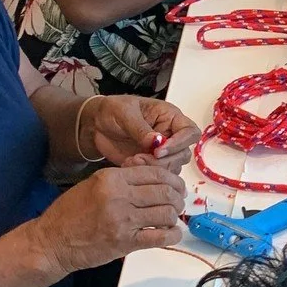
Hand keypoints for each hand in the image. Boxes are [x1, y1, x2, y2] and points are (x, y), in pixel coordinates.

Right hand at [31, 161, 186, 276]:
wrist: (52, 241)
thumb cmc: (70, 212)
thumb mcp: (93, 184)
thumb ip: (121, 178)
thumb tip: (151, 174)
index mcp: (112, 178)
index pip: (155, 173)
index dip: (173, 179)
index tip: (177, 186)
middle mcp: (119, 196)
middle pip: (165, 191)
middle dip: (178, 197)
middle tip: (179, 202)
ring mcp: (123, 220)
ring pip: (166, 213)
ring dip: (175, 215)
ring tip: (172, 218)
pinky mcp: (125, 243)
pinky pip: (160, 237)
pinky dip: (172, 235)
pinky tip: (172, 233)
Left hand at [85, 95, 199, 169]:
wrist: (95, 124)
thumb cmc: (113, 110)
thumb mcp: (124, 113)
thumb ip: (140, 128)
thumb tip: (157, 142)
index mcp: (170, 118)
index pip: (190, 132)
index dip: (180, 143)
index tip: (158, 151)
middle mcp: (171, 136)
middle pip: (183, 154)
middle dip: (163, 161)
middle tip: (139, 158)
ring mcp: (161, 152)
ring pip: (172, 168)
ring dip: (153, 169)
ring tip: (131, 161)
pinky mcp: (150, 165)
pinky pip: (158, 176)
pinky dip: (144, 175)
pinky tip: (128, 166)